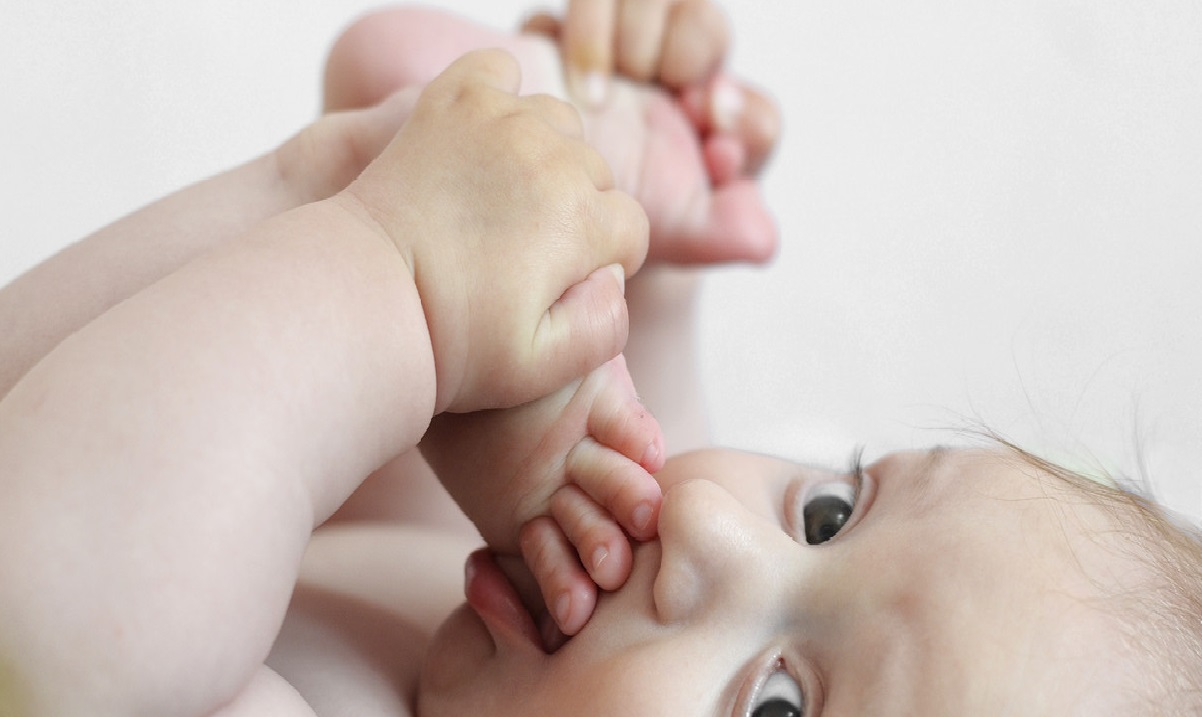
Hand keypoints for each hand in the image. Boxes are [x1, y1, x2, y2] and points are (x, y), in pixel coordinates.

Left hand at [340, 49, 649, 412]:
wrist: (364, 302)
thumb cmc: (450, 341)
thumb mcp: (543, 368)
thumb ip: (605, 328)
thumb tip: (615, 277)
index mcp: (582, 220)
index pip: (629, 230)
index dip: (602, 261)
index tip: (560, 282)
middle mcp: (550, 158)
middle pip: (596, 175)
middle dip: (576, 211)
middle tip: (522, 250)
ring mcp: (500, 121)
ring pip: (558, 123)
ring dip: (546, 156)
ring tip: (504, 200)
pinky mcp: (452, 102)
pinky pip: (499, 70)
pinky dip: (499, 94)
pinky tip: (483, 139)